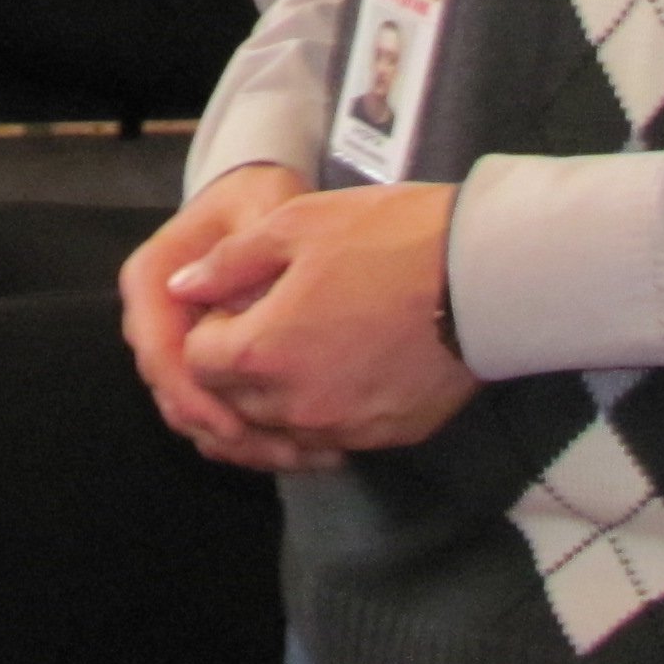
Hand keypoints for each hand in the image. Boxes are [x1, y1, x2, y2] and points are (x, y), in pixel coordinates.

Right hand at [122, 164, 330, 471]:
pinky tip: (298, 447)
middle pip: (172, 394)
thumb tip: (229, 312)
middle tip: (284, 453)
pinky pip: (212, 411)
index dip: (195, 396)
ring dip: (240, 444)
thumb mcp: (260, 213)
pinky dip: (248, 436)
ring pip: (192, 413)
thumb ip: (245, 257)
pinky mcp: (198, 365)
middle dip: (223, 432)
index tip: (238, 427)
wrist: (256, 198)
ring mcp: (173, 345)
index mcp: (151, 280)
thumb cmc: (258, 200)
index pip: (160, 352)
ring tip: (300, 456)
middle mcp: (151, 319)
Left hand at [176, 182, 473, 455]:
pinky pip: (333, 437)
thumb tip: (182, 288)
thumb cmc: (389, 238)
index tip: (236, 302)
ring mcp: (344, 428)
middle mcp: (296, 404)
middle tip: (269, 321)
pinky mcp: (386, 437)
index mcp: (264, 350)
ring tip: (307, 345)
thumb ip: (229, 263)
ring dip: (279, 395)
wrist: (481, 274)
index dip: (209, 328)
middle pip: (235, 402)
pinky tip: (345, 369)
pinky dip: (324, 412)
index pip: (198, 361)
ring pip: (282, 428)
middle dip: (237, 366)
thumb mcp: (296, 226)